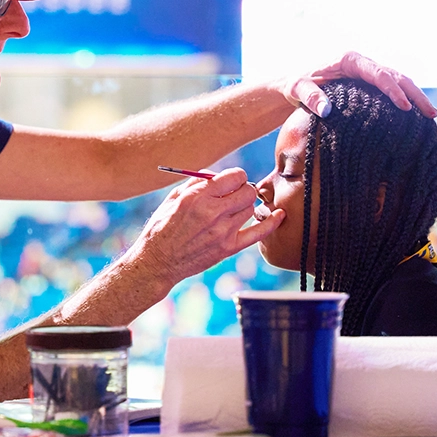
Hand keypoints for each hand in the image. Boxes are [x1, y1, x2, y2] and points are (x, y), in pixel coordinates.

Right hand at [123, 168, 284, 286]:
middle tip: (235, 195)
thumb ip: (196, 184)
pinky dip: (272, 222)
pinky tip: (279, 215)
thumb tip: (217, 175)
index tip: (232, 182)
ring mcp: (222, 231)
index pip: (235, 176)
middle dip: (244, 189)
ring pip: (251, 208)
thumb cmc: (161, 227)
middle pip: (248, 191)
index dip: (236, 177)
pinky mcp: (228, 248)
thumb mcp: (173, 199)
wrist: (157, 261)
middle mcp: (213, 212)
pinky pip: (259, 233)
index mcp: (198, 196)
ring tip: (236, 210)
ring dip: (247, 206)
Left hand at [276, 51, 436, 117]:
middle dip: (414, 94)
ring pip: (399, 82)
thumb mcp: (297, 90)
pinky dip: (406, 100)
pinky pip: (392, 90)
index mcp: (349, 60)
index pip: (379, 74)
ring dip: (415, 97)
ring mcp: (368, 74)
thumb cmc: (295, 86)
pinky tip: (416, 117)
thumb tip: (328, 111)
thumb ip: (310, 97)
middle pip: (396, 76)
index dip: (394, 90)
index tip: (405, 108)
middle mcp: (363, 64)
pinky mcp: (369, 85)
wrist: (294, 86)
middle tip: (430, 114)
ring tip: (431, 116)